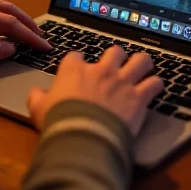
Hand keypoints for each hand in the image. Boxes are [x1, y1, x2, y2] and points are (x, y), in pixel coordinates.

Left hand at [0, 0, 50, 65]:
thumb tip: (8, 47)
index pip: (9, 23)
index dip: (29, 36)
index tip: (43, 45)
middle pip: (9, 9)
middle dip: (28, 24)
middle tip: (43, 37)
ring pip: (0, 6)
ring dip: (17, 18)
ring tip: (29, 31)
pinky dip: (4, 16)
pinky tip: (3, 24)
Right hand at [28, 45, 163, 136]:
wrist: (83, 138)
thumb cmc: (59, 123)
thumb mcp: (39, 110)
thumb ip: (37, 98)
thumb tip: (35, 93)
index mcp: (75, 71)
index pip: (77, 56)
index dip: (78, 62)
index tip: (78, 69)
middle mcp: (101, 71)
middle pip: (114, 51)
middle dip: (116, 58)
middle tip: (116, 67)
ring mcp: (122, 82)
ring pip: (141, 60)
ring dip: (142, 64)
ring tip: (142, 69)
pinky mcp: (139, 97)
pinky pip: (154, 83)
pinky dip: (156, 85)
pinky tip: (155, 88)